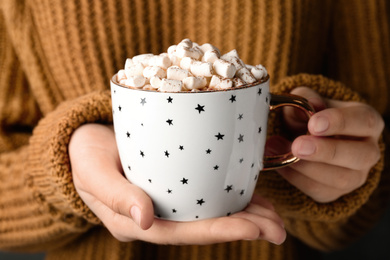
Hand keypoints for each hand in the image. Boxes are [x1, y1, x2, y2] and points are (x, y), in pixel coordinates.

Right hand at [69, 124, 285, 244]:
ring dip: (245, 216)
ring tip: (276, 218)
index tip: (254, 227)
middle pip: (203, 228)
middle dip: (243, 229)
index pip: (181, 232)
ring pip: (209, 215)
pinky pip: (206, 196)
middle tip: (279, 229)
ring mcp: (166, 203)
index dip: (218, 232)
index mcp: (135, 221)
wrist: (85, 141)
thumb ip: (115, 195)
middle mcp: (156, 218)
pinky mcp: (174, 186)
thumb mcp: (91, 170)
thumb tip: (146, 220)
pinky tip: (255, 197)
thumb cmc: (85, 155)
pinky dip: (232, 197)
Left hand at [267, 87, 383, 202]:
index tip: (313, 124)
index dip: (340, 123)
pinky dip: (295, 177)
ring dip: (305, 167)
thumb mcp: (306, 101)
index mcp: (366, 122)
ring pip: (340, 179)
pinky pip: (318, 190)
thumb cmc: (309, 116)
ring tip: (276, 149)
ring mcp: (355, 176)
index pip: (364, 122)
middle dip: (326, 152)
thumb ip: (307, 99)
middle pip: (359, 156)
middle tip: (297, 146)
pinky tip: (278, 163)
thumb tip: (312, 104)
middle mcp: (368, 151)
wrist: (303, 139)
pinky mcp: (335, 192)